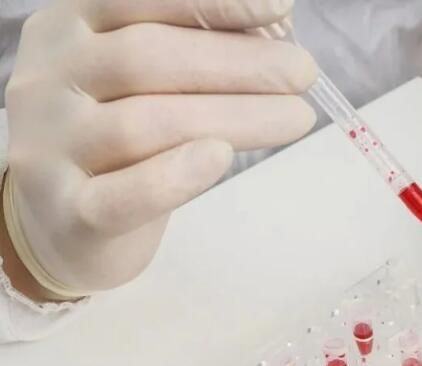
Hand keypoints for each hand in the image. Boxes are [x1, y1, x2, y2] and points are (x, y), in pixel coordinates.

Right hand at [4, 0, 316, 299]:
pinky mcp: (64, 211)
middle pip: (147, 60)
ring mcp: (48, 146)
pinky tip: (220, 158)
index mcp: (70, 27)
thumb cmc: (121, 134)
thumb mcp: (145, 77)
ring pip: (145, 125)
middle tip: (303, 74)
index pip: (138, 0)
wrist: (66, 216)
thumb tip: (273, 30)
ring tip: (297, 118)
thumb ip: (194, 47)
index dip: (213, 4)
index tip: (282, 9)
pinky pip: (122, 196)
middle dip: (239, 65)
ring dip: (235, 118)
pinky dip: (175, 176)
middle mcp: (48, 77)